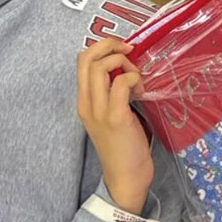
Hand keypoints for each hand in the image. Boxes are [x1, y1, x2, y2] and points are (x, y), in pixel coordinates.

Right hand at [76, 38, 152, 213]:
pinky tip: (141, 90)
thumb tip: (125, 65)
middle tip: (129, 51)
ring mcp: (99, 110)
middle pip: (87, 58)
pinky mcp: (115, 117)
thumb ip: (111, 91)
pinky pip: (121, 83)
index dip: (101, 46)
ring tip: (136, 77)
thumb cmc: (123, 144)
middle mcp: (86, 103)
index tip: (122, 50)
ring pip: (101, 66)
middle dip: (110, 45)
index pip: (80, 60)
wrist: (126, 177)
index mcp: (83, 101)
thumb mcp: (110, 113)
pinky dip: (133, 78)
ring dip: (124, 62)